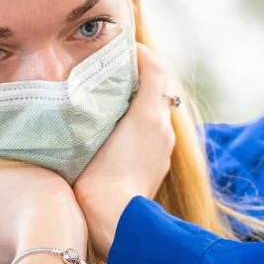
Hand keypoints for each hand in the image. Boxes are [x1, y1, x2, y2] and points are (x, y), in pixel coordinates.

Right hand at [73, 43, 175, 257]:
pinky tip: (117, 127)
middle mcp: (162, 128)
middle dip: (141, 75)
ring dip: (140, 100)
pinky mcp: (157, 165)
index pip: (155, 69)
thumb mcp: (104, 128)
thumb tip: (126, 68)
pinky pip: (152, 133)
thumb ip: (116, 96)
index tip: (122, 46)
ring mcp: (161, 148)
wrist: (112, 216)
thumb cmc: (102, 173)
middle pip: (157, 89)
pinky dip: (140, 122)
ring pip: (154, 111)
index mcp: (150, 115)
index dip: (141, 53)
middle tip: (113, 68)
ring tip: (112, 96)